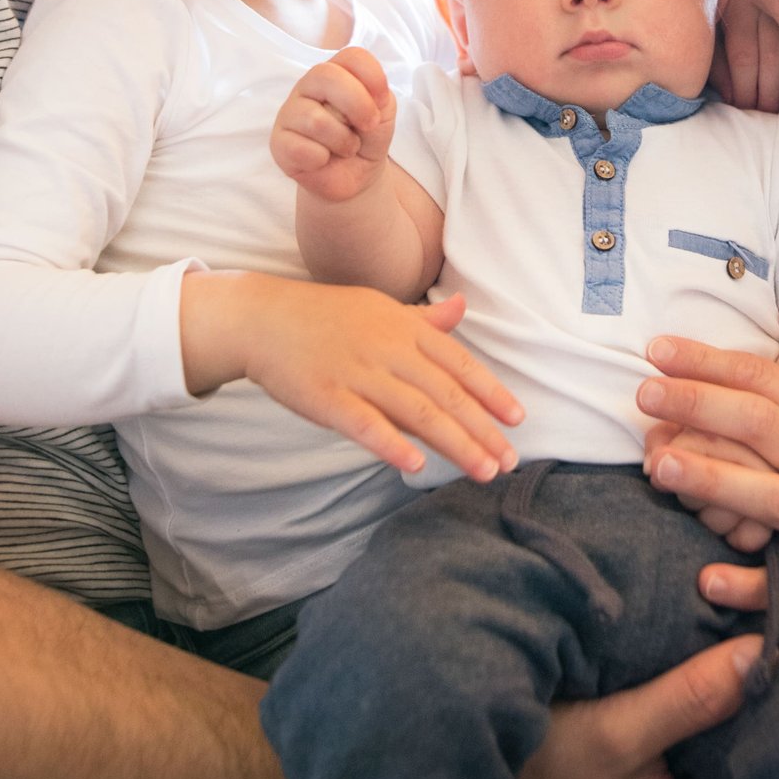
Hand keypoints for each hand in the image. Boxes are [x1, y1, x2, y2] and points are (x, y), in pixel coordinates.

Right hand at [244, 286, 522, 481]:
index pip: (459, 362)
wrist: (261, 318)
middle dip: (483, 429)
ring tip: (484, 471)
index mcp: (403, 327)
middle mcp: (387, 348)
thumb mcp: (378, 308)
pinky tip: (415, 466)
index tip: (517, 419)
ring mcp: (357, 372)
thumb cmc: (324, 316)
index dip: (490, 392)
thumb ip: (422, 320)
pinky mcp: (327, 397)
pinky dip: (391, 443)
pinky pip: (365, 424)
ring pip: (417, 411)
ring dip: (455, 443)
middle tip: (511, 461)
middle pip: (446, 392)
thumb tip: (462, 308)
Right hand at [271, 47, 396, 202]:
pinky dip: (322, 159)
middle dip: (357, 105)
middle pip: (326, 75)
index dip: (373, 77)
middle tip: (368, 126)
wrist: (355, 175)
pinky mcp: (278, 143)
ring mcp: (290, 113)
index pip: (352, 57)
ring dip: (343, 141)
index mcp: (336, 72)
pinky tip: (323, 159)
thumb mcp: (383, 114)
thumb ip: (378, 97)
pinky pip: (301, 149)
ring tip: (346, 147)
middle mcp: (308, 86)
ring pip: (315, 119)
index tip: (382, 101)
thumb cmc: (366, 137)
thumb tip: (363, 98)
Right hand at [520, 636, 758, 778]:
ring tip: (772, 668)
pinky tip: (719, 682)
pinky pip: (693, 758)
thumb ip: (690, 697)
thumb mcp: (617, 730)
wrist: (471, 772)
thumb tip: (761, 651)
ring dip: (741, 723)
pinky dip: (708, 723)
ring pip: (724, 767)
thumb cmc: (543, 769)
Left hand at [639, 328, 778, 621]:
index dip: (713, 362)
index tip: (660, 349)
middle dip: (698, 406)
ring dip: (713, 482)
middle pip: (762, 429)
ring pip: (771, 499)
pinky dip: (753, 584)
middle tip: (644, 394)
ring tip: (659, 466)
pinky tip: (708, 576)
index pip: (771, 382)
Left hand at [710, 0, 778, 112]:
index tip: (745, 111)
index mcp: (738, 1)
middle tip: (770, 115)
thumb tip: (729, 97)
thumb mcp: (716, 29)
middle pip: (773, 55)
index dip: (743, 90)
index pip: (742, 55)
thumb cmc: (733, 7)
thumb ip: (717, 60)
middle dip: (770, 94)